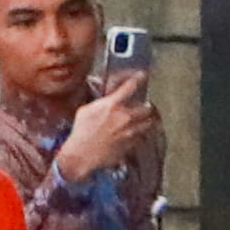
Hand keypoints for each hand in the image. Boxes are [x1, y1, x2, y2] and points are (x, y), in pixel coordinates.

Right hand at [53, 69, 154, 187]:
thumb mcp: (86, 111)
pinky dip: (143, 134)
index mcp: (112, 105)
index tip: (143, 75)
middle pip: (147, 107)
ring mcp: (130, 131)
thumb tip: (106, 100)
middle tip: (147, 106)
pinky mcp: (131, 144)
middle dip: (147, 106)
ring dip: (149, 120)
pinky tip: (140, 134)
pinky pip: (144, 137)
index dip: (138, 78)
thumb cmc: (80, 132)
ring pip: (149, 123)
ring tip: (148, 119)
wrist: (82, 154)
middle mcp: (124, 117)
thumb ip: (101, 103)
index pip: (130, 87)